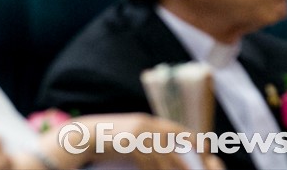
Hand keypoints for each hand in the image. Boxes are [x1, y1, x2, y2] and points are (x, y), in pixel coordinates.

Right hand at [75, 113, 224, 169]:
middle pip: (173, 144)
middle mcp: (144, 126)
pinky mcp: (131, 147)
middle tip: (199, 168)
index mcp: (145, 121)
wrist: (84, 137)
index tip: (203, 147)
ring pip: (164, 156)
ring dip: (175, 169)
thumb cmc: (105, 138)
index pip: (174, 129)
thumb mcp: (127, 131)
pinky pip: (150, 163)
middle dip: (187, 157)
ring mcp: (138, 136)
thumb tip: (160, 148)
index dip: (190, 138)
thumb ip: (143, 136)